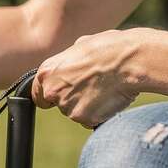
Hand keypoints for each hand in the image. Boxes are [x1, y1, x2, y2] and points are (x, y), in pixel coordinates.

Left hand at [31, 29, 145, 127]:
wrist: (129, 61)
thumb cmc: (108, 49)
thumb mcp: (80, 46)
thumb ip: (68, 61)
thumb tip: (71, 64)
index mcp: (46, 72)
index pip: (38, 95)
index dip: (51, 95)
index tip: (63, 93)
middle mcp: (52, 91)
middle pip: (58, 104)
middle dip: (72, 99)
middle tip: (91, 87)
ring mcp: (67, 107)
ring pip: (75, 112)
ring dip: (87, 106)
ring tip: (104, 89)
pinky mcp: (83, 118)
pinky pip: (90, 120)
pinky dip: (99, 114)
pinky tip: (109, 98)